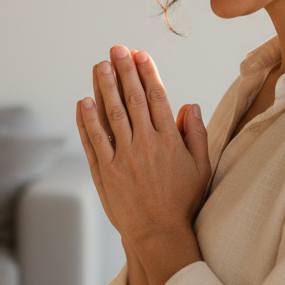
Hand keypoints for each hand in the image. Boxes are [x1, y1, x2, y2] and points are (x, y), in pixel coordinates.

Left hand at [76, 45, 210, 249]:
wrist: (159, 234)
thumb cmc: (183, 201)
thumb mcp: (201, 168)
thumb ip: (197, 135)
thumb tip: (190, 105)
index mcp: (169, 140)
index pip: (156, 97)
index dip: (147, 73)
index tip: (140, 55)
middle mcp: (145, 144)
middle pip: (131, 99)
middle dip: (124, 71)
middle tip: (116, 49)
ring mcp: (123, 158)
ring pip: (111, 114)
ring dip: (104, 87)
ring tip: (100, 66)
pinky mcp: (105, 172)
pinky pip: (94, 141)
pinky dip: (87, 120)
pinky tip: (83, 102)